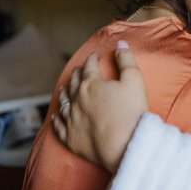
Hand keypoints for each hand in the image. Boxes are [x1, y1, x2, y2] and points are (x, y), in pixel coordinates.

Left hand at [52, 42, 148, 172]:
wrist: (124, 145)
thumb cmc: (132, 112)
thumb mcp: (134, 80)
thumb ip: (126, 60)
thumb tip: (120, 44)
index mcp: (91, 84)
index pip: (89, 67)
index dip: (92, 59)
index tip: (94, 56)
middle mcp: (77, 99)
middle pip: (73, 82)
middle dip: (77, 74)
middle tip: (80, 70)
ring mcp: (71, 119)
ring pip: (63, 102)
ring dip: (64, 92)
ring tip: (65, 88)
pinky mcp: (70, 138)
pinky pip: (58, 126)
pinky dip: (56, 119)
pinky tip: (55, 116)